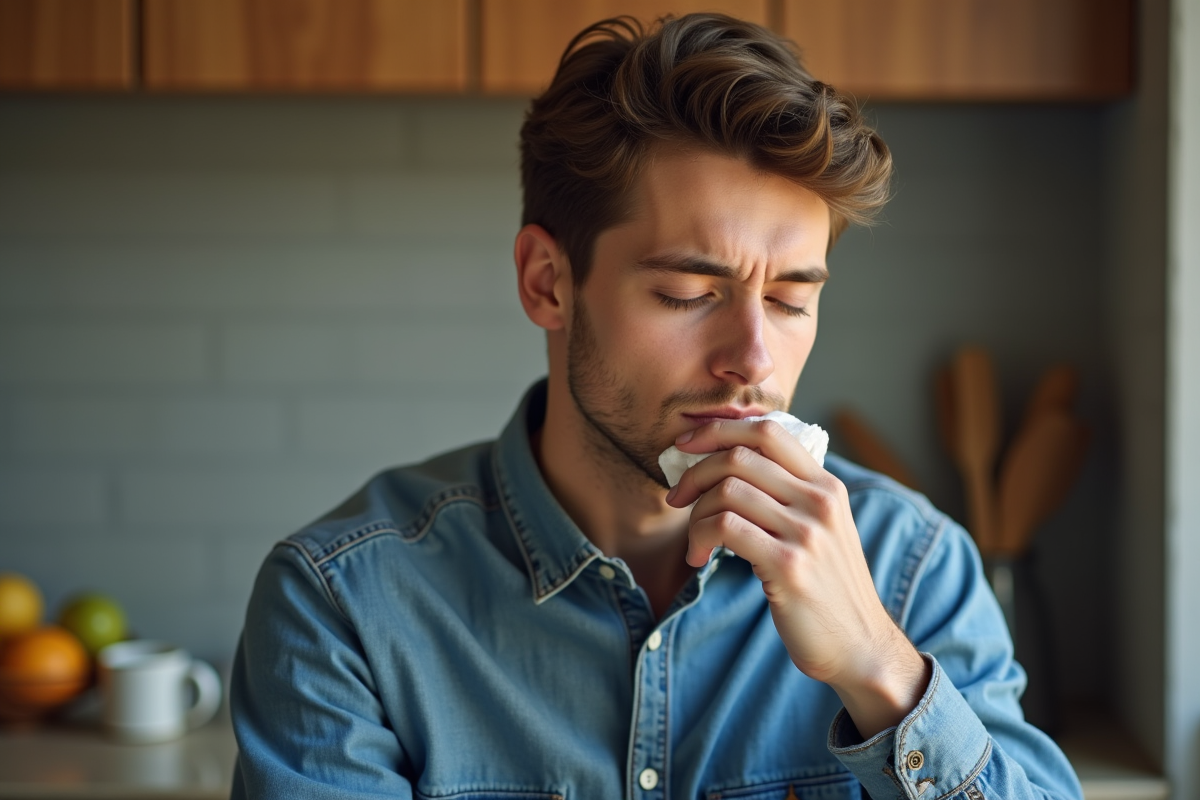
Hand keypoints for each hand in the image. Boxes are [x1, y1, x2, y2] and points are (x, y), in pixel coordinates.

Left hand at [665, 418, 929, 737]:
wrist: (859, 645)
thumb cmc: (826, 588)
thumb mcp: (820, 529)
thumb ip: (788, 495)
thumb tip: (728, 464)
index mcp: (826, 486)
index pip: (768, 431)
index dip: (719, 430)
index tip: (687, 445)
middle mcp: (820, 501)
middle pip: (740, 456)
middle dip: (694, 472)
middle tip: (677, 498)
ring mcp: (807, 533)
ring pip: (727, 491)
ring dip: (695, 514)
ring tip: (694, 541)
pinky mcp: (789, 565)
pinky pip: (725, 527)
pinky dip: (699, 538)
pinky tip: (699, 558)